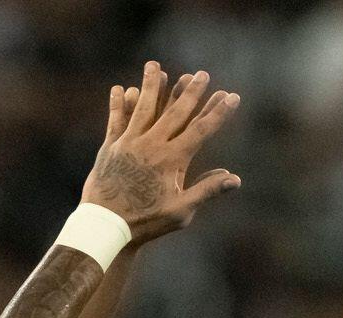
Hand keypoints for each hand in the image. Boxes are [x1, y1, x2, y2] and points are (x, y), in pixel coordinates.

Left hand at [82, 64, 240, 242]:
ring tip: (156, 66)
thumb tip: (235, 179)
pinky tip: (122, 88)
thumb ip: (207, 190)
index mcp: (172, 159)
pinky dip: (119, 103)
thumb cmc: (147, 222)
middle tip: (202, 74)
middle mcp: (152, 144)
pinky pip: (116, 119)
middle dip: (191, 92)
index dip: (218, 112)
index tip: (231, 96)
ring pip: (144, 106)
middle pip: (176, 111)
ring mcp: (130, 142)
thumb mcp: (181, 211)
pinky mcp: (111, 146)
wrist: (107, 225)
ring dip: (152, 85)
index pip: (201, 129)